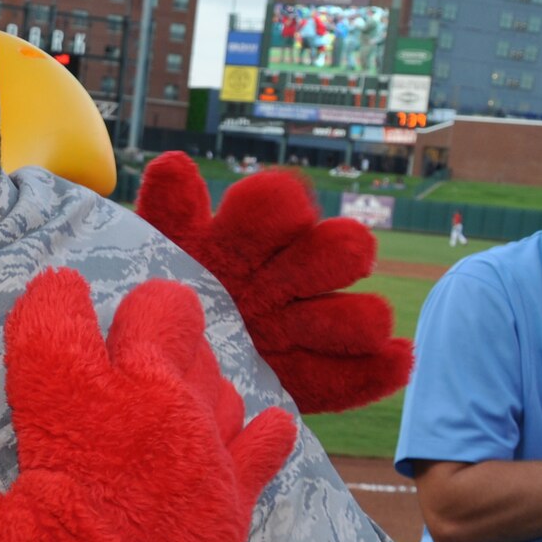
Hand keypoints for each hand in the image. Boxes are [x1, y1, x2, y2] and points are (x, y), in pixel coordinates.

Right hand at [3, 270, 295, 541]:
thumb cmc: (50, 486)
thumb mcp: (33, 393)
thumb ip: (45, 330)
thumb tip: (58, 283)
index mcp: (116, 371)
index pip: (119, 304)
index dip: (102, 303)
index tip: (91, 316)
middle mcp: (166, 393)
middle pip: (178, 322)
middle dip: (161, 324)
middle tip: (140, 353)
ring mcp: (208, 441)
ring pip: (219, 379)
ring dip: (200, 382)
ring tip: (176, 404)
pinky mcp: (234, 490)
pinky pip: (266, 442)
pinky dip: (267, 432)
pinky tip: (268, 424)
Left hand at [135, 152, 410, 412]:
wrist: (157, 365)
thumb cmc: (154, 294)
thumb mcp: (152, 254)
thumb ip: (167, 213)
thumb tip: (175, 164)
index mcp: (246, 236)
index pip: (281, 203)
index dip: (280, 206)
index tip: (266, 212)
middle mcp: (288, 275)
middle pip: (342, 250)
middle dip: (326, 260)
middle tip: (287, 282)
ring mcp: (309, 328)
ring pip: (364, 315)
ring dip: (350, 321)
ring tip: (302, 334)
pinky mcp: (322, 377)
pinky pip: (364, 373)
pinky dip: (378, 368)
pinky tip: (389, 359)